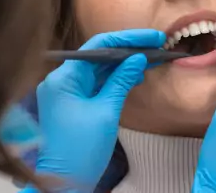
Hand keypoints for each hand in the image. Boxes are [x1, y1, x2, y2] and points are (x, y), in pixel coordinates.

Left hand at [33, 29, 164, 191]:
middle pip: (97, 55)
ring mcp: (65, 91)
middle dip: (127, 50)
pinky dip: (114, 79)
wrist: (64, 183)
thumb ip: (122, 80)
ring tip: (150, 59)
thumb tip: (139, 59)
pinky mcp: (72, 102)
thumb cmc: (82, 149)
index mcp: (64, 78)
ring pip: (98, 69)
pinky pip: (95, 83)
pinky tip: (135, 76)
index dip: (127, 39)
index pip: (97, 46)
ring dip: (122, 64)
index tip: (151, 37)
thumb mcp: (107, 111)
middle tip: (155, 45)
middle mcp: (60, 80)